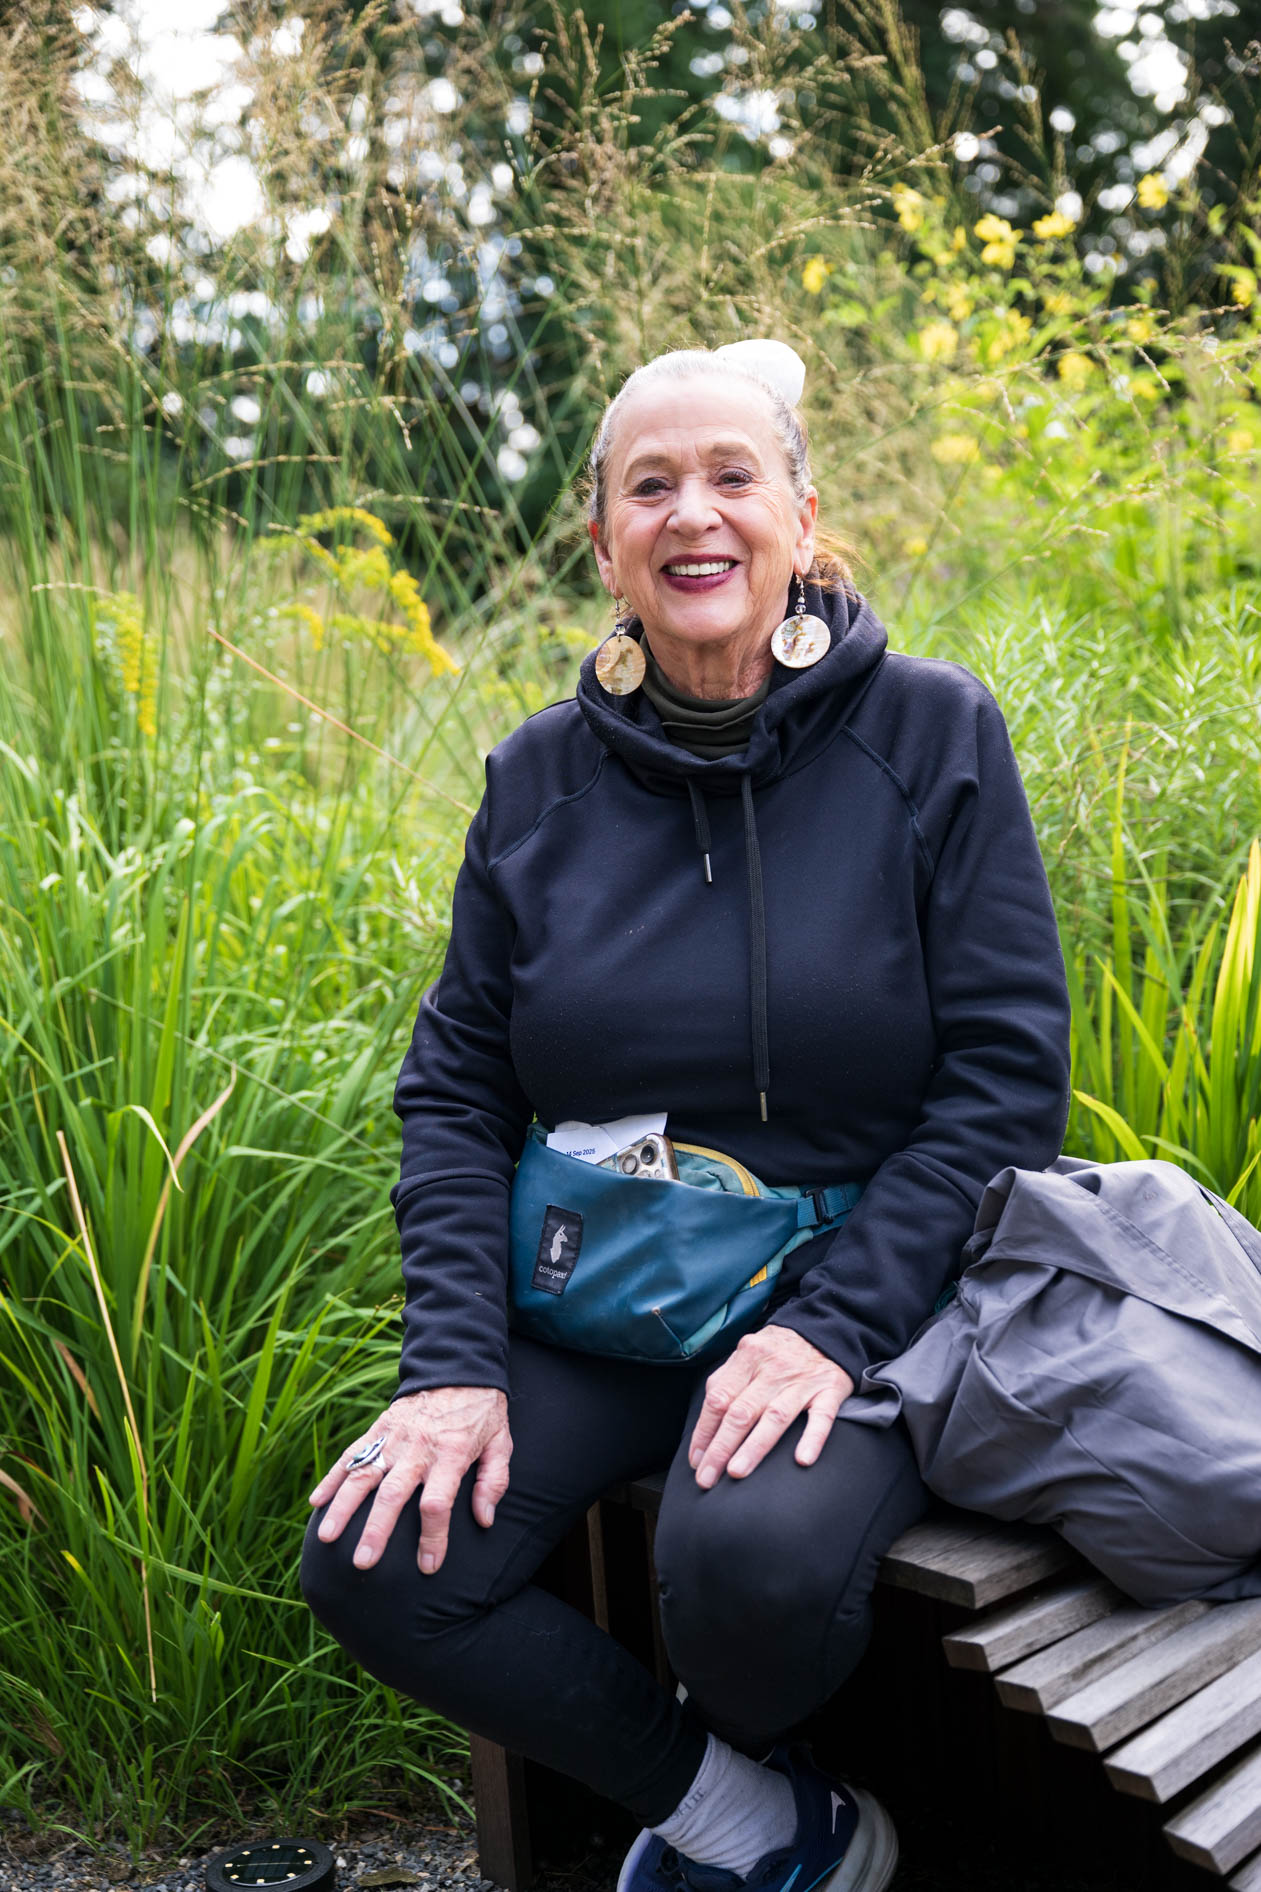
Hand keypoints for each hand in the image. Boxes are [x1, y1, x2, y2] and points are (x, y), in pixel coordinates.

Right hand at [308, 1386, 510, 1575]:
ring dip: (343, 1507)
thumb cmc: (481, 1411)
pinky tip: (317, 1501)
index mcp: (451, 1454)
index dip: (433, 1537)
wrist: (457, 1365)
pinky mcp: (379, 1428)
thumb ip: (494, 1481)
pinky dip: (333, 1476)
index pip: (438, 1502)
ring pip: (364, 1475)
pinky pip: (353, 1453)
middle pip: (393, 1494)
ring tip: (327, 1537)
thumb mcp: (501, 1442)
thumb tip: (484, 1520)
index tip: (427, 1566)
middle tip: (363, 1563)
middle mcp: (418, 1448)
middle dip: (376, 1530)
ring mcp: (394, 1437)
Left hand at [687, 1326, 853, 1486]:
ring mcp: (803, 1380)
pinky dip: (812, 1438)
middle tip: (707, 1477)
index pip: (719, 1397)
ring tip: (737, 1472)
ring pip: (775, 1416)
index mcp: (749, 1356)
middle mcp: (773, 1368)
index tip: (695, 1460)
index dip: (704, 1431)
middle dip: (720, 1448)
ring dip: (754, 1447)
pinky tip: (802, 1459)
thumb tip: (706, 1418)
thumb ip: (728, 1378)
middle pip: (741, 1411)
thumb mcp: (751, 1351)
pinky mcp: (830, 1390)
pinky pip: (822, 1416)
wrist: (829, 1328)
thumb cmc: (782, 1349)